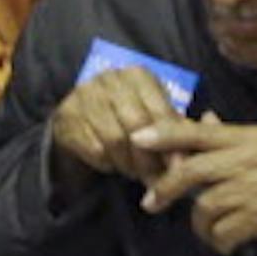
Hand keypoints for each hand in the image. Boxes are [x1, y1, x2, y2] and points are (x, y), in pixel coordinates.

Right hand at [50, 65, 182, 194]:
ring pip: (115, 139)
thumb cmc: (124, 118)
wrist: (77, 121)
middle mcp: (110, 79)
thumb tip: (191, 152)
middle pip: (137, 126)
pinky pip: (94, 149)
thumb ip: (172, 129)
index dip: (171, 144)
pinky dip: (107, 163)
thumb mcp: (151, 116)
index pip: (160, 112)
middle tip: (155, 180)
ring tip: (136, 174)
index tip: (179, 169)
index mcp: (137, 75)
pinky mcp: (65, 117)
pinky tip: (113, 166)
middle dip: (149, 159)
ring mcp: (84, 96)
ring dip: (128, 164)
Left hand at [134, 117, 256, 255]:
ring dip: (200, 223)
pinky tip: (226, 241)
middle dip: (166, 188)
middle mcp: (248, 160)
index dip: (167, 134)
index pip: (201, 132)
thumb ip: (232, 135)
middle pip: (192, 172)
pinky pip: (223, 232)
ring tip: (209, 229)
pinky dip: (220, 241)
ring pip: (204, 207)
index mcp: (249, 138)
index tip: (139, 137)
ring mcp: (253, 189)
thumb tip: (204, 119)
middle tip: (152, 202)